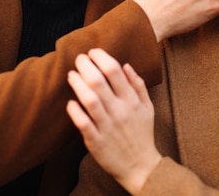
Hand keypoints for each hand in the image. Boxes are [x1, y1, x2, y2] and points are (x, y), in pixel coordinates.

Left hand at [66, 49, 161, 194]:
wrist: (140, 167)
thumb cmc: (142, 134)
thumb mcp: (148, 108)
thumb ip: (138, 85)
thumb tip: (126, 65)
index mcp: (132, 101)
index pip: (114, 70)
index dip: (101, 57)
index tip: (92, 52)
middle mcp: (120, 111)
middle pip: (99, 81)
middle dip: (85, 65)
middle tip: (79, 59)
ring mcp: (107, 126)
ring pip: (90, 100)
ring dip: (78, 84)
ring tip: (71, 75)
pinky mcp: (96, 142)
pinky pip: (83, 124)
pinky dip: (75, 112)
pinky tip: (70, 103)